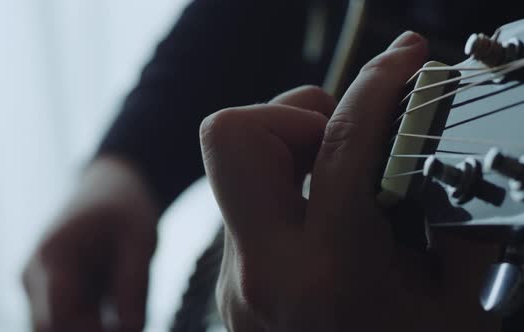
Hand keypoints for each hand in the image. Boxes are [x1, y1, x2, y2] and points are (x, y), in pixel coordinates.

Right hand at [22, 156, 158, 331]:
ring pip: (57, 328)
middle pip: (51, 329)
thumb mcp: (141, 240)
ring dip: (91, 327)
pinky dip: (92, 323)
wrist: (109, 186)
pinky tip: (117, 307)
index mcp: (53, 256)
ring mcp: (37, 286)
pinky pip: (66, 322)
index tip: (124, 329)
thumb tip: (132, 331)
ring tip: (125, 305)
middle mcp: (34, 275)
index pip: (57, 318)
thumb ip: (134, 287)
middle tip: (128, 322)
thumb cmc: (124, 208)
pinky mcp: (49, 294)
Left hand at [200, 32, 500, 330]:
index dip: (382, 87)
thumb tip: (432, 156)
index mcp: (330, 273)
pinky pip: (244, 206)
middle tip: (339, 140)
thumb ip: (449, 219)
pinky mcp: (231, 282)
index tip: (406, 64)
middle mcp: (263, 272)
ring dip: (287, 152)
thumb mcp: (457, 300)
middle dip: (290, 115)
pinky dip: (285, 194)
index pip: (343, 143)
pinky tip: (324, 224)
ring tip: (337, 185)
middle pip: (230, 137)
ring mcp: (236, 278)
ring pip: (233, 168)